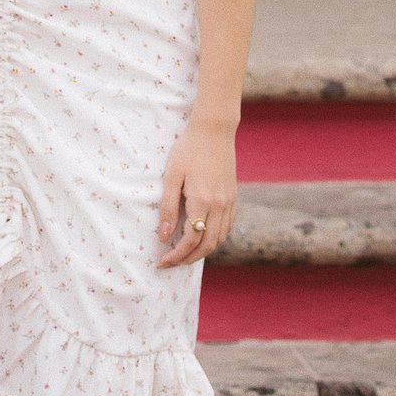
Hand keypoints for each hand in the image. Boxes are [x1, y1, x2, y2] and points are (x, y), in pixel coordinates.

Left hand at [157, 120, 238, 267]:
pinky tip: (202, 239)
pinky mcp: (233, 198)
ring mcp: (229, 203)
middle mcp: (220, 206)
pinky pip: (227, 227)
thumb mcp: (171, 177)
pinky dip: (215, 239)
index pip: (190, 240)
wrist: (214, 132)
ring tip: (184, 255)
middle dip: (188, 259)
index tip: (162, 262)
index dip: (176, 255)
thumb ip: (167, 207)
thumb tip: (163, 236)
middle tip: (171, 264)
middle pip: (207, 245)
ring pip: (219, 239)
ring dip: (202, 252)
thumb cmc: (187, 151)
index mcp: (202, 201)